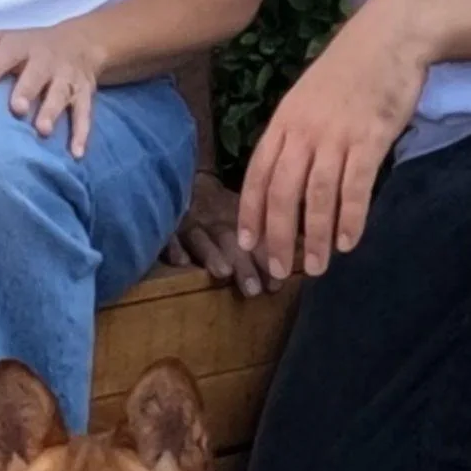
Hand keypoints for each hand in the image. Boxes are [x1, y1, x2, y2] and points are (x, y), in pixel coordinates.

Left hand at [0, 21, 106, 158]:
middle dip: (28, 90)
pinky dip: (82, 134)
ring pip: (62, 94)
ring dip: (53, 112)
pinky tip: (76, 154)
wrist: (80, 42)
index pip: (5, 53)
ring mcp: (67, 77)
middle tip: (17, 109)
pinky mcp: (85, 93)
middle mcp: (46, 60)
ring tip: (42, 131)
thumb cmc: (25, 47)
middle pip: (37, 74)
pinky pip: (85, 113)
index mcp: (21, 46)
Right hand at [165, 170, 278, 296]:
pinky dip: (173, 246)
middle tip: (253, 289)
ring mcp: (187, 223)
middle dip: (242, 264)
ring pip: (200, 238)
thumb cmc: (220, 209)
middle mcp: (213, 221)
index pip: (253, 238)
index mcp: (236, 219)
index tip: (277, 282)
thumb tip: (305, 248)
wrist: (184, 180)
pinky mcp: (165, 226)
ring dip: (211, 255)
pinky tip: (180, 262)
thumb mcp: (246, 213)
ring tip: (223, 272)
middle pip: (229, 240)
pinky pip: (167, 235)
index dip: (265, 258)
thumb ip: (270, 232)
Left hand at [238, 0, 427, 280]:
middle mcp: (304, 130)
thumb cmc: (350, 69)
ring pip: (318, 196)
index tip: (248, 244)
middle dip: (278, 236)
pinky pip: (356, 187)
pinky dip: (351, 218)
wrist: (389, 35)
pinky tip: (349, 242)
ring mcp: (337, 134)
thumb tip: (287, 173)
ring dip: (316, 236)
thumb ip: (297, 133)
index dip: (252, 212)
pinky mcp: (370, 138)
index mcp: (284, 121)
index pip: (259, 174)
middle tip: (280, 271)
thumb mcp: (309, 98)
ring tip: (317, 266)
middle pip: (283, 193)